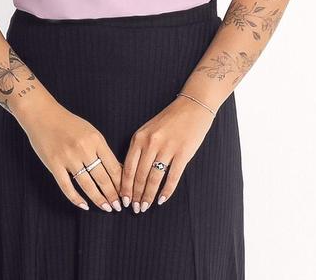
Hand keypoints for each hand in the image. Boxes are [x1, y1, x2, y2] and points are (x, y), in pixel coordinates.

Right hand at [23, 99, 123, 212]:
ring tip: (106, 208)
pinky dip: (76, 198)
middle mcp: (84, 149)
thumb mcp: (90, 131)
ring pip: (87, 185)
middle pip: (102, 177)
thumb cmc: (68, 123)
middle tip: (118, 207)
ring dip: (98, 199)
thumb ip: (101, 149)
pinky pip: (67, 187)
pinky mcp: (54, 165)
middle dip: (112, 195)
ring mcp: (68, 158)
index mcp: (96, 139)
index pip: (113, 166)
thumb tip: (115, 170)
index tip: (125, 193)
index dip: (121, 183)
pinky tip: (84, 205)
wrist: (42, 115)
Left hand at [120, 96, 214, 211]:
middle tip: (135, 209)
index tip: (123, 200)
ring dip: (149, 196)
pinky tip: (162, 200)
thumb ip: (139, 148)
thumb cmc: (169, 119)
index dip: (125, 187)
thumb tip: (130, 174)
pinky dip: (166, 191)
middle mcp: (151, 143)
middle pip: (140, 176)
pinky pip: (172, 177)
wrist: (192, 106)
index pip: (127, 168)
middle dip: (136, 196)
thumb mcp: (148, 129)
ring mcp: (167, 148)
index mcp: (139, 137)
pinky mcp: (183, 153)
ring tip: (146, 207)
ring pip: (154, 179)